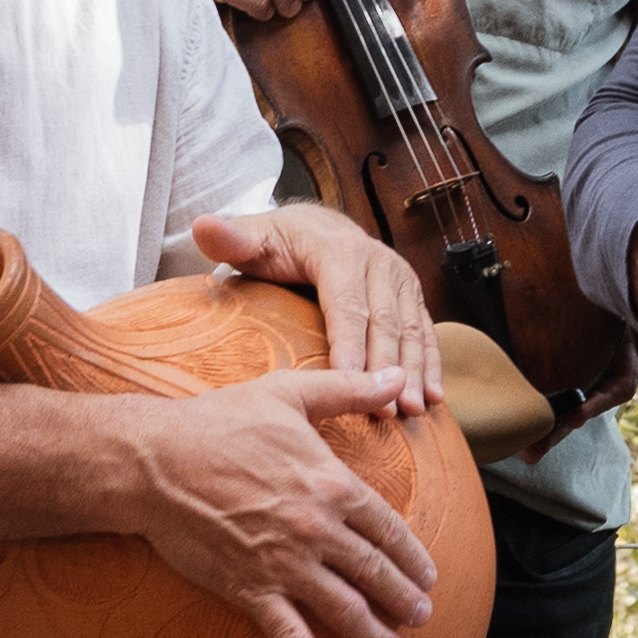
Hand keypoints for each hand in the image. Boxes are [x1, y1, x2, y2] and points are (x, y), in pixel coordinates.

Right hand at [118, 365, 445, 637]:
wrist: (157, 461)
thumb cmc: (221, 421)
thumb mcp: (291, 393)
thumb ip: (351, 389)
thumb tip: (399, 380)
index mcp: (332, 483)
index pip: (388, 528)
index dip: (411, 555)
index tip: (428, 574)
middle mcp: (316, 529)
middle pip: (374, 572)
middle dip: (403, 598)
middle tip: (422, 617)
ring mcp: (284, 563)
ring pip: (343, 608)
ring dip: (372, 634)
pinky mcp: (249, 588)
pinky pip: (288, 635)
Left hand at [192, 202, 438, 411]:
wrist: (316, 226)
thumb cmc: (278, 242)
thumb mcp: (252, 239)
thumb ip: (230, 239)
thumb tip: (203, 226)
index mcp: (337, 251)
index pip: (346, 303)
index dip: (350, 343)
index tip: (350, 382)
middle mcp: (376, 261)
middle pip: (383, 321)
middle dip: (387, 368)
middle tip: (388, 411)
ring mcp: (398, 278)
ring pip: (410, 329)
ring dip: (414, 371)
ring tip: (413, 410)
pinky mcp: (410, 294)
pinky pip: (424, 330)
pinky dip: (431, 363)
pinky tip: (434, 395)